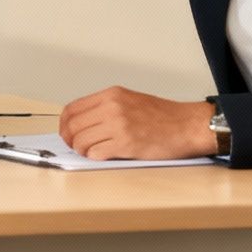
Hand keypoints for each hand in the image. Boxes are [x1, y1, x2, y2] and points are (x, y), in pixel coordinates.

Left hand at [58, 86, 219, 159]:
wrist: (188, 125)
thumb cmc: (164, 116)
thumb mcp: (130, 100)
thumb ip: (106, 108)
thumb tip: (83, 123)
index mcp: (111, 95)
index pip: (72, 109)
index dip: (64, 124)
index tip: (66, 133)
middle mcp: (112, 107)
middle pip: (72, 126)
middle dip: (69, 140)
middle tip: (75, 147)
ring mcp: (118, 125)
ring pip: (81, 141)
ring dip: (82, 151)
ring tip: (91, 152)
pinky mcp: (126, 144)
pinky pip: (96, 153)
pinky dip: (95, 157)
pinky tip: (103, 156)